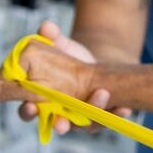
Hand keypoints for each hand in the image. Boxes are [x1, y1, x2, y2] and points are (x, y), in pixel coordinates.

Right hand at [0, 20, 118, 134]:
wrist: (96, 63)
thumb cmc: (68, 57)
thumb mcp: (59, 45)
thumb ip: (50, 36)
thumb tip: (47, 27)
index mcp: (40, 99)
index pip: (27, 111)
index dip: (28, 111)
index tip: (31, 106)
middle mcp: (59, 113)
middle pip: (56, 125)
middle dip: (59, 125)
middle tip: (61, 123)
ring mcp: (81, 117)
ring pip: (84, 125)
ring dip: (92, 115)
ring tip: (101, 95)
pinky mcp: (101, 116)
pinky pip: (109, 120)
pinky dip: (117, 114)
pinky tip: (125, 108)